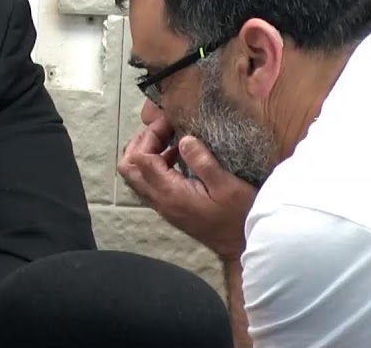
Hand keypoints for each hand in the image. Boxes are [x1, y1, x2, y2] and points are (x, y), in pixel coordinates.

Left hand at [117, 117, 255, 260]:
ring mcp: (162, 205)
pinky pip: (148, 183)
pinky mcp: (169, 207)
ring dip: (145, 154)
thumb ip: (203, 161)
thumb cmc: (239, 216)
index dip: (149, 136)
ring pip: (135, 176)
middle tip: (162, 130)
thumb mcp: (227, 185)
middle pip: (128, 168)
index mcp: (169, 192)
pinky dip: (153, 166)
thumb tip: (183, 139)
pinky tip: (176, 157)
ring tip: (169, 139)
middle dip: (139, 143)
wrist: (242, 246)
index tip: (168, 122)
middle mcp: (159, 199)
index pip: (140, 158)